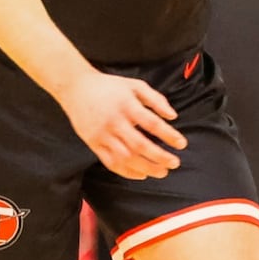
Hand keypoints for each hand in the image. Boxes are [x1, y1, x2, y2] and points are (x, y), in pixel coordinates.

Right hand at [56, 71, 185, 180]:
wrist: (76, 88)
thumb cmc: (110, 86)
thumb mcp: (135, 85)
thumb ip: (156, 99)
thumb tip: (173, 116)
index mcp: (127, 105)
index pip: (152, 123)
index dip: (169, 135)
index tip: (182, 144)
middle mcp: (114, 122)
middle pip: (140, 144)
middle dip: (160, 157)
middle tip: (175, 163)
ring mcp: (103, 135)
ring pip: (126, 157)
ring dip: (146, 168)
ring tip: (162, 172)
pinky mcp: (93, 144)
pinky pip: (111, 163)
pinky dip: (127, 172)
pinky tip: (141, 175)